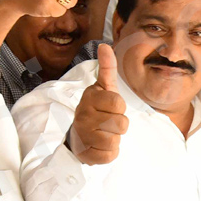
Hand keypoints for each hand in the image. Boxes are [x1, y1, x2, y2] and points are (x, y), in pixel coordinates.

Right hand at [69, 44, 128, 164]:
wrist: (79, 135)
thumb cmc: (97, 109)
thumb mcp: (104, 87)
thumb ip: (107, 68)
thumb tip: (105, 45)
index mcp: (90, 97)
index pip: (119, 104)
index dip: (120, 108)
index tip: (111, 107)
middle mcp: (83, 115)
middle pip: (121, 124)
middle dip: (119, 125)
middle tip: (107, 122)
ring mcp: (82, 135)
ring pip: (116, 140)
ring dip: (115, 139)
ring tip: (103, 133)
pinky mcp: (85, 154)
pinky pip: (110, 156)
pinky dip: (110, 153)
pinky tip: (100, 146)